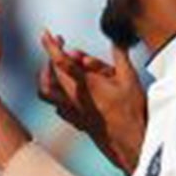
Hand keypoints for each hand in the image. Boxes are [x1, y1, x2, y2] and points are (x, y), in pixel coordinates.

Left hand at [38, 32, 145, 173]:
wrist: (128, 142)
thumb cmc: (130, 111)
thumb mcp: (130, 78)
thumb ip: (120, 55)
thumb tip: (117, 38)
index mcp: (85, 84)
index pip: (60, 61)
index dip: (51, 46)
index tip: (46, 34)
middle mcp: (73, 97)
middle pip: (51, 72)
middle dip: (52, 54)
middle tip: (59, 43)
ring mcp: (70, 110)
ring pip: (46, 90)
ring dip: (47, 75)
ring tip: (52, 65)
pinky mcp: (72, 119)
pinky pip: (55, 104)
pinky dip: (55, 92)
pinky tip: (63, 89)